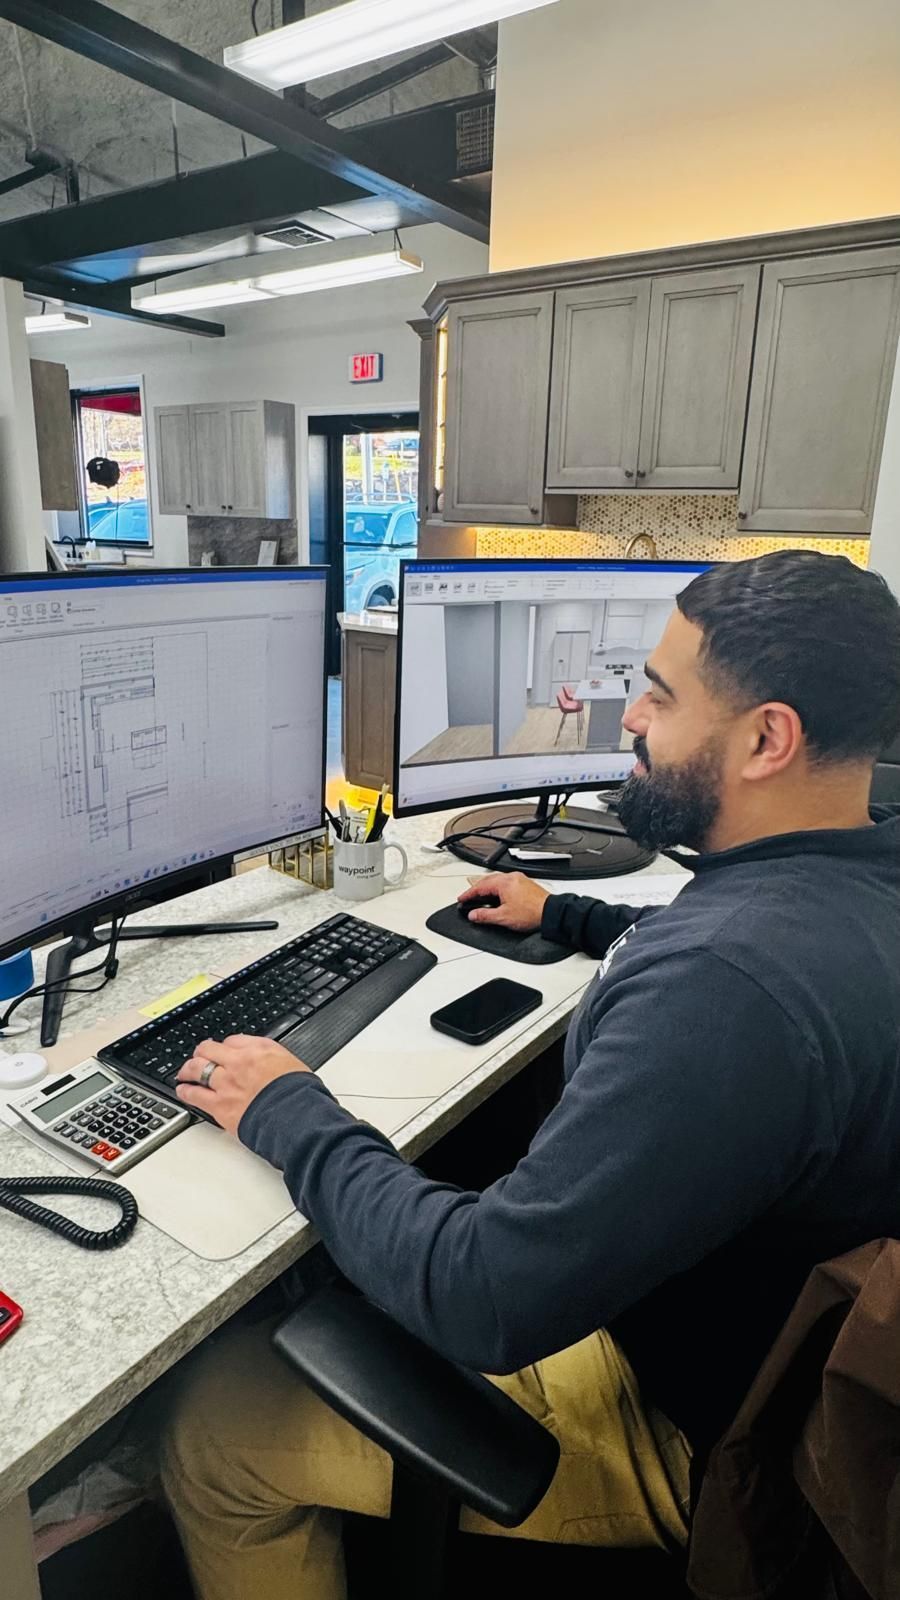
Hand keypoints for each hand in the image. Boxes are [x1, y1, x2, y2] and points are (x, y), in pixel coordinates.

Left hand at [175, 1035, 310, 1135]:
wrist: (296, 1117)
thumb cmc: (301, 1095)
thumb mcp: (293, 1064)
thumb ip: (275, 1059)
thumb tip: (269, 1060)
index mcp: (260, 1050)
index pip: (233, 1040)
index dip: (227, 1047)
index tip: (225, 1052)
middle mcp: (239, 1062)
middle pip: (209, 1048)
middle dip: (202, 1052)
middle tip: (200, 1056)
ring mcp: (226, 1083)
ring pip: (197, 1068)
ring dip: (189, 1069)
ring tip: (185, 1072)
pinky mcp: (219, 1105)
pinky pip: (195, 1095)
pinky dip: (186, 1092)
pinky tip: (182, 1090)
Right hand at [457, 872, 548, 931]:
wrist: (552, 913)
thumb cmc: (532, 913)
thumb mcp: (503, 917)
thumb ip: (485, 915)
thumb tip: (473, 914)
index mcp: (504, 883)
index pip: (480, 887)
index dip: (468, 894)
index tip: (462, 899)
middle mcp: (511, 878)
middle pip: (488, 880)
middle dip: (476, 889)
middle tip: (469, 897)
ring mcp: (520, 879)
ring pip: (498, 880)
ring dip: (487, 888)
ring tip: (481, 897)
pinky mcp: (526, 884)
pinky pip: (507, 882)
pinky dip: (498, 888)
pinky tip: (498, 896)